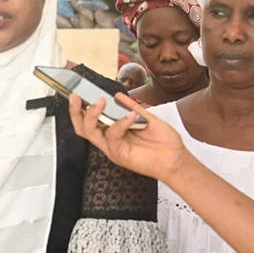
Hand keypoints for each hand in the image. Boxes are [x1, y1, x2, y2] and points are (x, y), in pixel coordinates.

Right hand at [67, 92, 188, 180]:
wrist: (177, 160)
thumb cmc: (164, 143)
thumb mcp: (146, 118)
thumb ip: (131, 107)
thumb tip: (117, 96)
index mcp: (113, 132)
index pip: (89, 121)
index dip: (80, 108)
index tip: (78, 93)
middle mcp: (109, 141)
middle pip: (83, 128)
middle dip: (76, 111)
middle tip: (77, 96)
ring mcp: (113, 148)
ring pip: (91, 132)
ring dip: (93, 115)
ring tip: (100, 101)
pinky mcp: (120, 155)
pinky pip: (113, 136)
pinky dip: (120, 123)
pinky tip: (130, 116)